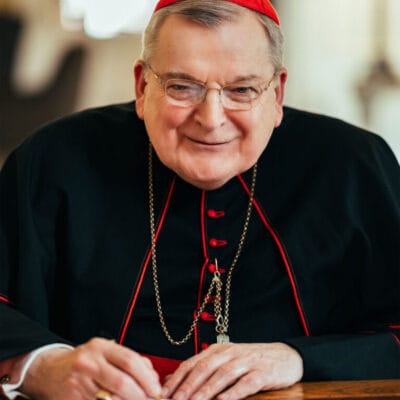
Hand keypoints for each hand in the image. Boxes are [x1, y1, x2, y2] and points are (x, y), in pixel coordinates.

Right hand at [21, 338, 161, 399]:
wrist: (49, 371)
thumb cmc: (84, 362)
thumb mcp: (104, 352)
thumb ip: (128, 360)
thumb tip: (152, 375)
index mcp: (100, 347)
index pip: (130, 360)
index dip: (147, 377)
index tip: (156, 388)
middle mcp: (89, 362)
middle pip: (122, 381)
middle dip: (140, 394)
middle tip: (150, 399)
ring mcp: (79, 382)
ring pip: (111, 398)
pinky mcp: (72, 398)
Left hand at [162, 342, 302, 399]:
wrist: (285, 356)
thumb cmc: (251, 361)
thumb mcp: (226, 360)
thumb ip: (204, 369)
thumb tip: (175, 381)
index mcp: (218, 350)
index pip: (192, 362)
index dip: (177, 378)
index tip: (163, 393)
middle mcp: (230, 353)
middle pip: (204, 368)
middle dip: (187, 386)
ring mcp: (246, 362)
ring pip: (222, 375)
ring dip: (206, 390)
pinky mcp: (262, 373)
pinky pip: (245, 383)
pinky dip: (233, 392)